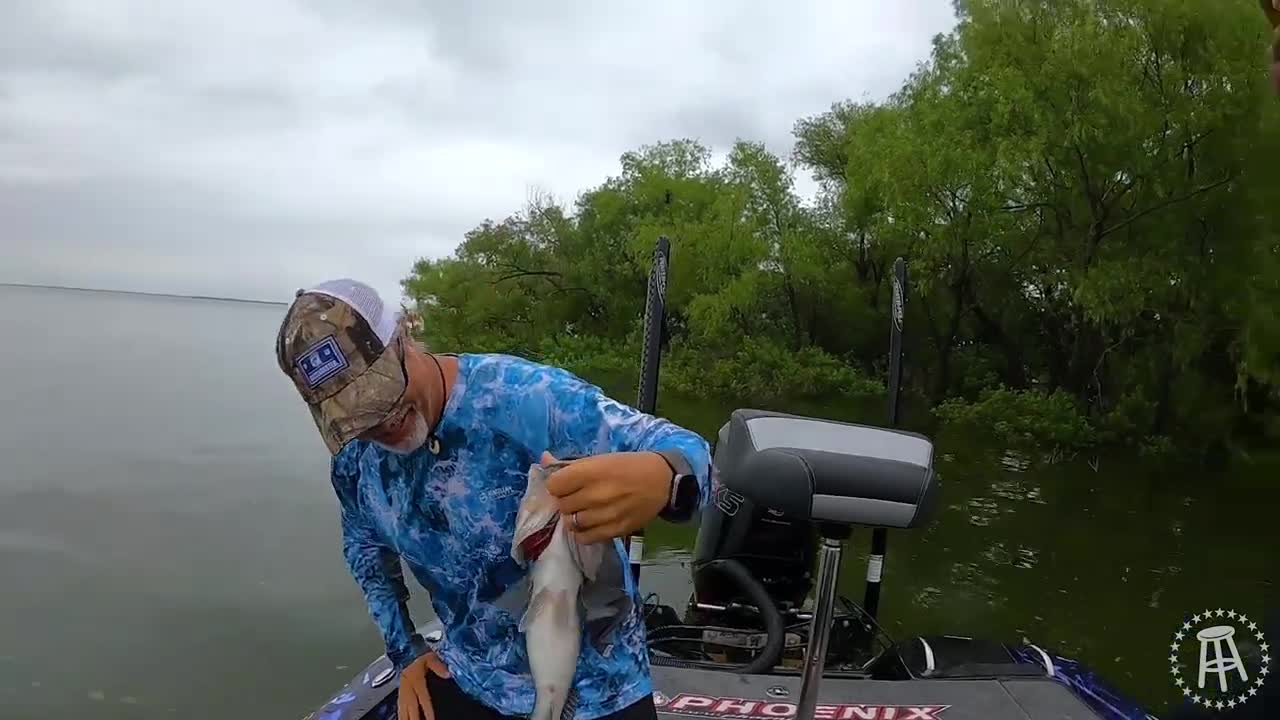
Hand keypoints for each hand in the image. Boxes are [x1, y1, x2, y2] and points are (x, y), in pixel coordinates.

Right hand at [397, 651, 449, 719]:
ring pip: (403, 711)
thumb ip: (439, 666)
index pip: (424, 700)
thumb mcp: (430, 657)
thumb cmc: (418, 654)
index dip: (428, 712)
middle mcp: (408, 689)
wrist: (404, 651)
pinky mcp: (400, 693)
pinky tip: (403, 719)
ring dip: (406, 719)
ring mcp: (403, 692)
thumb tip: (448, 674)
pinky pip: (400, 708)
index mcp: (416, 681)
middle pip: (412, 710)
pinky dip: (401, 716)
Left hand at [542, 451, 669, 543]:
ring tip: (585, 510)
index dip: (558, 484)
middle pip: (562, 505)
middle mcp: (596, 495)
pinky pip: (585, 538)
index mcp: (591, 472)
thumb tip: (544, 459)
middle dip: (566, 500)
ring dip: (574, 516)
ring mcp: (605, 515)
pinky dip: (583, 532)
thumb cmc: (629, 466)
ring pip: (571, 523)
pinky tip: (591, 523)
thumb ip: (571, 463)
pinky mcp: (614, 530)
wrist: (662, 481)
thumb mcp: (600, 458)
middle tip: (577, 496)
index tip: (566, 483)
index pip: (554, 485)